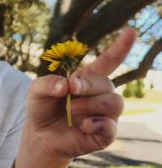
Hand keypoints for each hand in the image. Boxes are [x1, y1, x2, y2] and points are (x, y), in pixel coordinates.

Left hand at [12, 28, 135, 167]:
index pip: (108, 62)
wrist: (38, 135)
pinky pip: (112, 128)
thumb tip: (65, 85)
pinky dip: (97, 124)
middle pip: (108, 84)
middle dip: (88, 85)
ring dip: (91, 104)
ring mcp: (104, 115)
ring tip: (71, 110)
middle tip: (70, 90)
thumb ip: (47, 83)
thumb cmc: (41, 108)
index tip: (130, 31)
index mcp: (86, 80)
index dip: (119, 48)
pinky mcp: (104, 135)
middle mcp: (99, 95)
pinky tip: (83, 126)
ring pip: (113, 103)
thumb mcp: (35, 91)